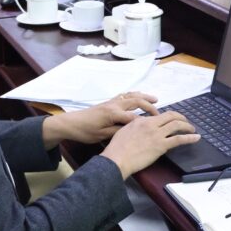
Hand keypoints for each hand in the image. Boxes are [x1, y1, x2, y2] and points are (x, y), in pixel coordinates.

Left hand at [43, 92, 158, 146]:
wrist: (71, 123)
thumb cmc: (86, 132)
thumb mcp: (102, 135)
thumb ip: (118, 131)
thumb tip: (133, 130)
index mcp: (113, 114)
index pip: (134, 117)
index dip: (146, 121)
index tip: (156, 126)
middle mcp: (114, 105)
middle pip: (136, 101)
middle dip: (149, 105)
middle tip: (159, 113)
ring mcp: (111, 102)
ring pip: (131, 95)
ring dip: (144, 97)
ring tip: (155, 100)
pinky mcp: (108, 102)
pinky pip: (125, 95)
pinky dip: (134, 94)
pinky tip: (139, 97)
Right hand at [102, 111, 199, 178]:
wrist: (117, 158)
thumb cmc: (117, 148)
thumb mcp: (124, 131)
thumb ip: (134, 127)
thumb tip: (140, 127)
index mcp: (141, 120)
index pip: (159, 115)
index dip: (168, 117)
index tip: (171, 121)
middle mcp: (151, 124)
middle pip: (171, 116)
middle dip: (181, 117)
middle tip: (185, 121)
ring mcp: (157, 134)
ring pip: (177, 125)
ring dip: (187, 126)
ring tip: (192, 129)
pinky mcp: (161, 145)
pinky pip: (179, 139)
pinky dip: (189, 137)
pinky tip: (196, 137)